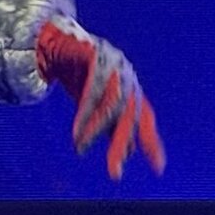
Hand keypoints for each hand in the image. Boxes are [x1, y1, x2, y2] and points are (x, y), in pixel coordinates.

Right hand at [36, 19, 165, 178]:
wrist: (56, 42)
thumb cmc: (78, 74)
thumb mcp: (95, 103)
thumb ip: (110, 123)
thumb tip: (128, 152)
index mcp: (131, 89)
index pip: (146, 119)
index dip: (151, 143)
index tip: (158, 168)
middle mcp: (128, 77)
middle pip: (129, 117)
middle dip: (121, 144)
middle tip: (114, 172)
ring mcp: (114, 64)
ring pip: (111, 105)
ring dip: (95, 130)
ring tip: (80, 148)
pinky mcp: (97, 55)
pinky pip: (92, 91)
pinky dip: (84, 114)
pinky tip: (76, 131)